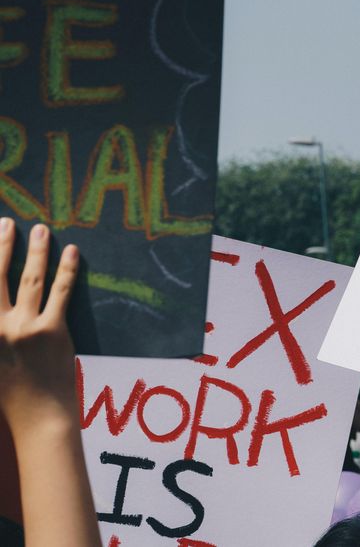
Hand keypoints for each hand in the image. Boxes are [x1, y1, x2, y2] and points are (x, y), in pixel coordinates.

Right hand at [0, 220, 79, 435]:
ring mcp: (25, 327)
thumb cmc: (10, 394)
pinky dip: (67, 269)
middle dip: (0, 246)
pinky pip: (61, 292)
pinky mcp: (53, 330)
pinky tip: (72, 251)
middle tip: (6, 223)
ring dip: (36, 251)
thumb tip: (0, 307)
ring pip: (30, 278)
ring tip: (40, 230)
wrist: (38, 417)